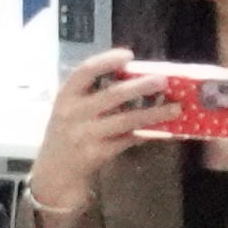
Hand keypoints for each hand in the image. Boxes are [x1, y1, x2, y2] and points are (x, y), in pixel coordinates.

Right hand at [27, 54, 178, 215]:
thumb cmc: (67, 133)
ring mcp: (85, 135)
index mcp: (66, 96)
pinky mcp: (97, 154)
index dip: (106, 61)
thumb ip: (92, 94)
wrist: (52, 172)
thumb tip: (135, 78)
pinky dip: (146, 134)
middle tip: (162, 80)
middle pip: (112, 96)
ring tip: (175, 108)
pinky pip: (127, 140)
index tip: (128, 55)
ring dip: (153, 114)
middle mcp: (73, 114)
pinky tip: (161, 130)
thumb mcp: (69, 109)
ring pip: (126, 121)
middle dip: (140, 86)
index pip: (84, 72)